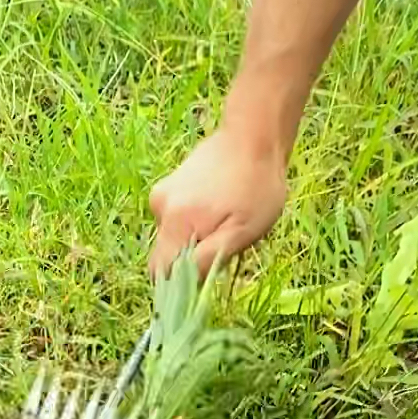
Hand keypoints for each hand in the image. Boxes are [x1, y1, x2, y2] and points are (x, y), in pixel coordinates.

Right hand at [148, 126, 287, 278]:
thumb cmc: (257, 186)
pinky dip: (193, 222)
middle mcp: (160, 208)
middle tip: (223, 242)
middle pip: (165, 254)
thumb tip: (185, 283)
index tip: (206, 274)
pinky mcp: (169, 185)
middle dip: (190, 258)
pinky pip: (176, 219)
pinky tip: (217, 208)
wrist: (254, 135)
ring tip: (224, 220)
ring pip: (172, 236)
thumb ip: (209, 259)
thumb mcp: (242, 231)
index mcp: (175, 221)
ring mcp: (162, 193)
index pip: (160, 271)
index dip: (179, 282)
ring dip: (194, 238)